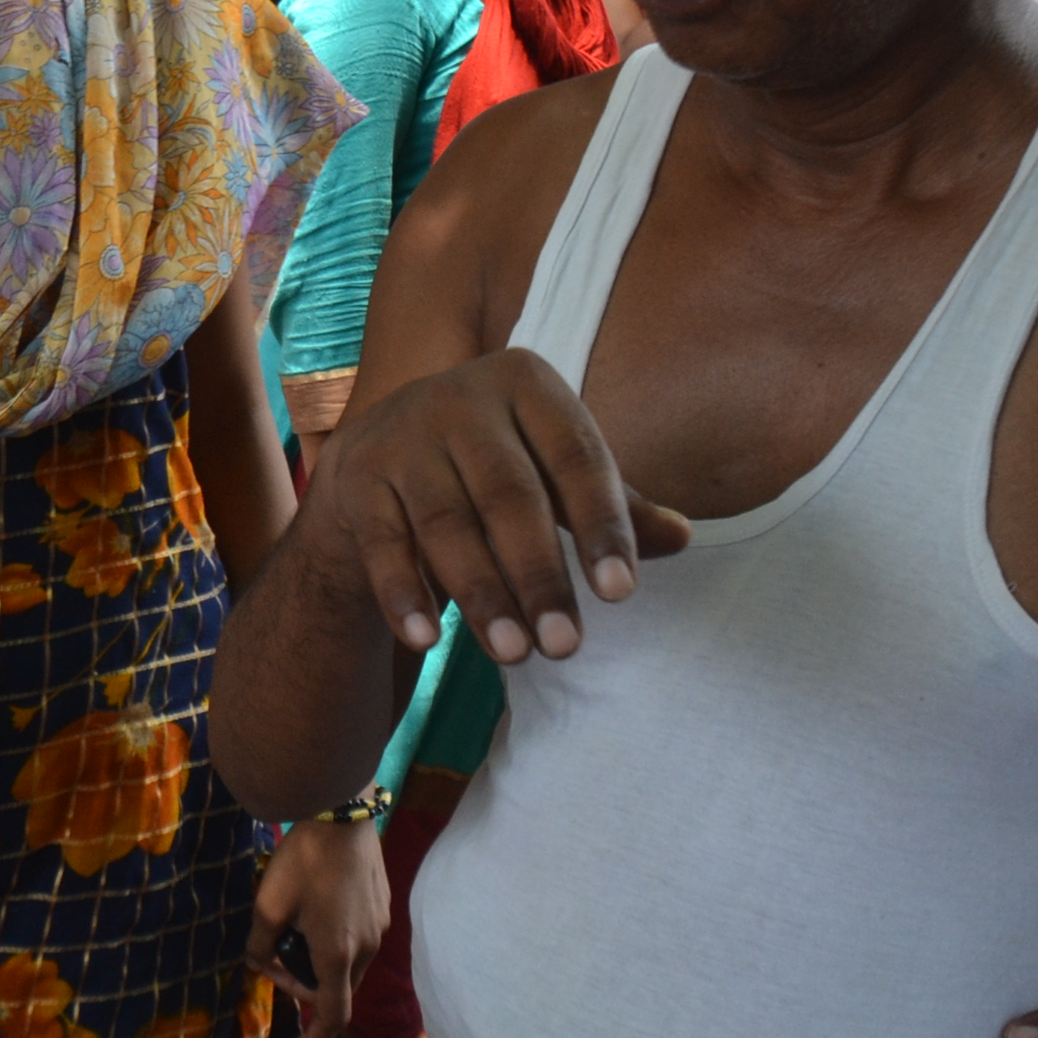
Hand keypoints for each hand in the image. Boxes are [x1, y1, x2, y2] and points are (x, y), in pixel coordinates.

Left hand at [246, 816, 388, 1037]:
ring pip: (351, 965)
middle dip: (307, 988)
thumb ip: (260, 943)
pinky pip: (359, 941)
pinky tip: (315, 916)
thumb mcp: (268, 903)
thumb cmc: (303, 861)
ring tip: (291, 937)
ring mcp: (379, 926)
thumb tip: (258, 964)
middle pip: (340, 989)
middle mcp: (366, 947)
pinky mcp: (383, 907)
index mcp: (338, 954)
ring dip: (321, 965)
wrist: (343, 813)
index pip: (334, 1014)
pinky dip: (336, 945)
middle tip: (274, 964)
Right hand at [317, 348, 691, 665]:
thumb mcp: (554, 472)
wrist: (376, 459)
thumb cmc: (492, 466)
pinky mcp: (356, 476)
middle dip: (538, 576)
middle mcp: (459, 397)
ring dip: (481, 594)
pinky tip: (426, 641)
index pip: (575, 456)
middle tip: (566, 646)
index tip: (620, 594)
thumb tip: (681, 536)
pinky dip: (403, 592)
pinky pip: (384, 542)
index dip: (601, 525)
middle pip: (509, 495)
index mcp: (526, 383)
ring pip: (447, 524)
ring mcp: (401, 433)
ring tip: (512, 654)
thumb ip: (613, 503)